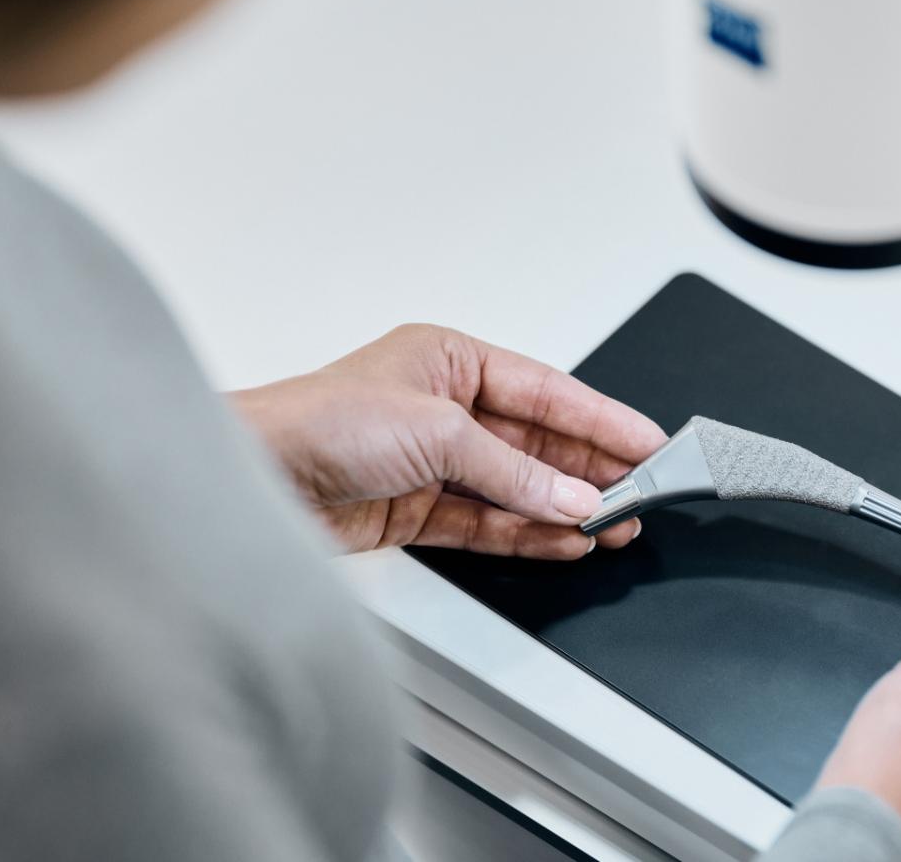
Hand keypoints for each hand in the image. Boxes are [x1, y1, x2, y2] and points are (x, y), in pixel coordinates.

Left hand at [231, 324, 667, 556]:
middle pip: (537, 440)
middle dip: (590, 469)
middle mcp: (443, 408)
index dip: (601, 418)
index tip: (647, 443)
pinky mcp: (415, 510)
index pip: (546, 390)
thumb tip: (573, 495)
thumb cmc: (318, 422)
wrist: (252, 478)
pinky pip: (488, 522)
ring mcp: (431, 462)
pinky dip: (527, 533)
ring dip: (564, 507)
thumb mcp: (437, 433)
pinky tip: (565, 540)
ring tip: (615, 525)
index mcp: (450, 360)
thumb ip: (514, 470)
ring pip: (517, 486)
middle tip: (643, 492)